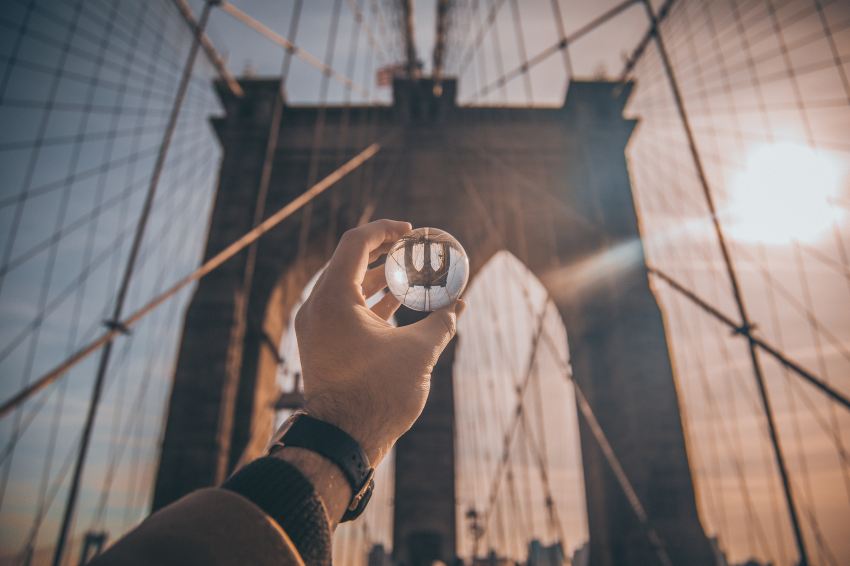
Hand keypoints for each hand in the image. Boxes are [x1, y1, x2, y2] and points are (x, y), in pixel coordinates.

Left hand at [294, 219, 465, 466]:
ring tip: (410, 275)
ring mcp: (316, 327)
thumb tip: (460, 304)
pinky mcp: (322, 344)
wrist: (344, 440)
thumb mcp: (418, 352)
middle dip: (384, 253)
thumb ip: (441, 322)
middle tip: (413, 249)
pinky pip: (344, 310)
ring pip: (347, 287)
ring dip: (378, 278)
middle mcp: (317, 307)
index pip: (356, 243)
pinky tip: (398, 305)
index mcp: (334, 297)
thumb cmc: (378, 394)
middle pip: (349, 262)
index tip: (412, 231)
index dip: (386, 230)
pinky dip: (369, 302)